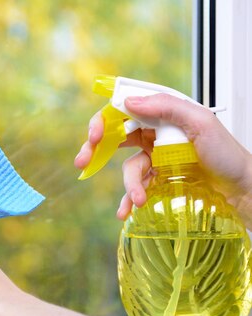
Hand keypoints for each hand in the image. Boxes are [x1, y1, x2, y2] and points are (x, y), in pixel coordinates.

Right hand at [74, 94, 251, 227]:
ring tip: (138, 200)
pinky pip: (135, 188)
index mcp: (164, 115)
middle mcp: (157, 134)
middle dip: (96, 149)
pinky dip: (128, 199)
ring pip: (128, 168)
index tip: (95, 136)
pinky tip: (126, 210)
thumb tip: (128, 102)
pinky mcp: (158, 181)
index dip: (104, 120)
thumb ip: (166, 107)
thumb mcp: (200, 123)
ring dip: (129, 184)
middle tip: (83, 162)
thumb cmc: (228, 155)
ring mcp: (156, 159)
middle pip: (116, 137)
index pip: (124, 110)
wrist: (242, 190)